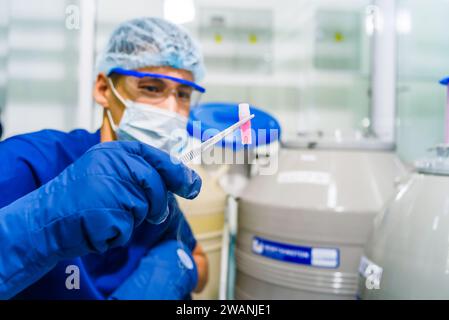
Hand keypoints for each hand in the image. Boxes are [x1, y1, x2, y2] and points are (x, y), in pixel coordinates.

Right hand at [0, 141, 201, 298]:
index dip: (177, 171)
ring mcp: (111, 187)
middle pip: (155, 184)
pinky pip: (129, 229)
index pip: (156, 156)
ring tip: (106, 213)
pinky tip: (99, 226)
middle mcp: (114, 164)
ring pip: (143, 208)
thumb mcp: (107, 171)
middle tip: (153, 213)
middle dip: (156, 203)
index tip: (192, 185)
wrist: (45, 218)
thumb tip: (183, 180)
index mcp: (114, 151)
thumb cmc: (79, 197)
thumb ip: (139, 172)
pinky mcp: (108, 212)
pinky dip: (118, 234)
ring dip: (131, 219)